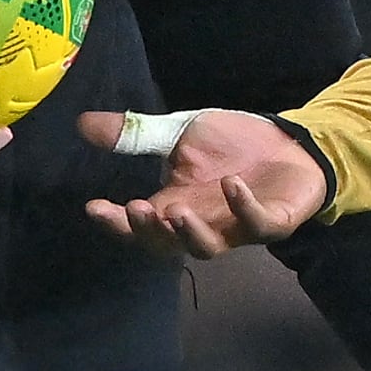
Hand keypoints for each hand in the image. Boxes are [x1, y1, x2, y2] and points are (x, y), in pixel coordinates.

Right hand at [76, 108, 323, 257]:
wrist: (287, 143)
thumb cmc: (232, 145)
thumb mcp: (180, 134)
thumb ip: (137, 134)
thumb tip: (83, 123)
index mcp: (174, 205)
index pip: (138, 224)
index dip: (116, 222)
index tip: (94, 206)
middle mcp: (202, 224)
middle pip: (167, 245)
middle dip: (149, 231)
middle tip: (136, 209)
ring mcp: (236, 227)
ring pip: (208, 247)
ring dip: (190, 233)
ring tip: (176, 211)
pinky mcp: (273, 221)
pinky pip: (258, 224)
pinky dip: (244, 207)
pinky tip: (232, 184)